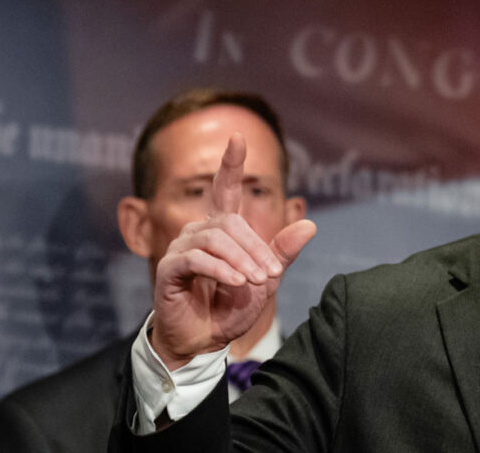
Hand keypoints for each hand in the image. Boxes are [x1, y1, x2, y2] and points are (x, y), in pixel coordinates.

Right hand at [150, 133, 315, 369]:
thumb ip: (282, 254)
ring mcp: (181, 248)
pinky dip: (220, 269)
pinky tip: (235, 283)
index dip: (230, 163)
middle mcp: (198, 232)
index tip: (238, 137)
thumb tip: (310, 225)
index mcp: (221, 231)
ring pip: (215, 239)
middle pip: (229, 222)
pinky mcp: (169, 269)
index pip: (224, 189)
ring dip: (240, 260)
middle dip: (254, 248)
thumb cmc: (231, 309)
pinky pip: (196, 259)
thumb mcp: (264, 281)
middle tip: (270, 275)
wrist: (204, 341)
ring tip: (253, 282)